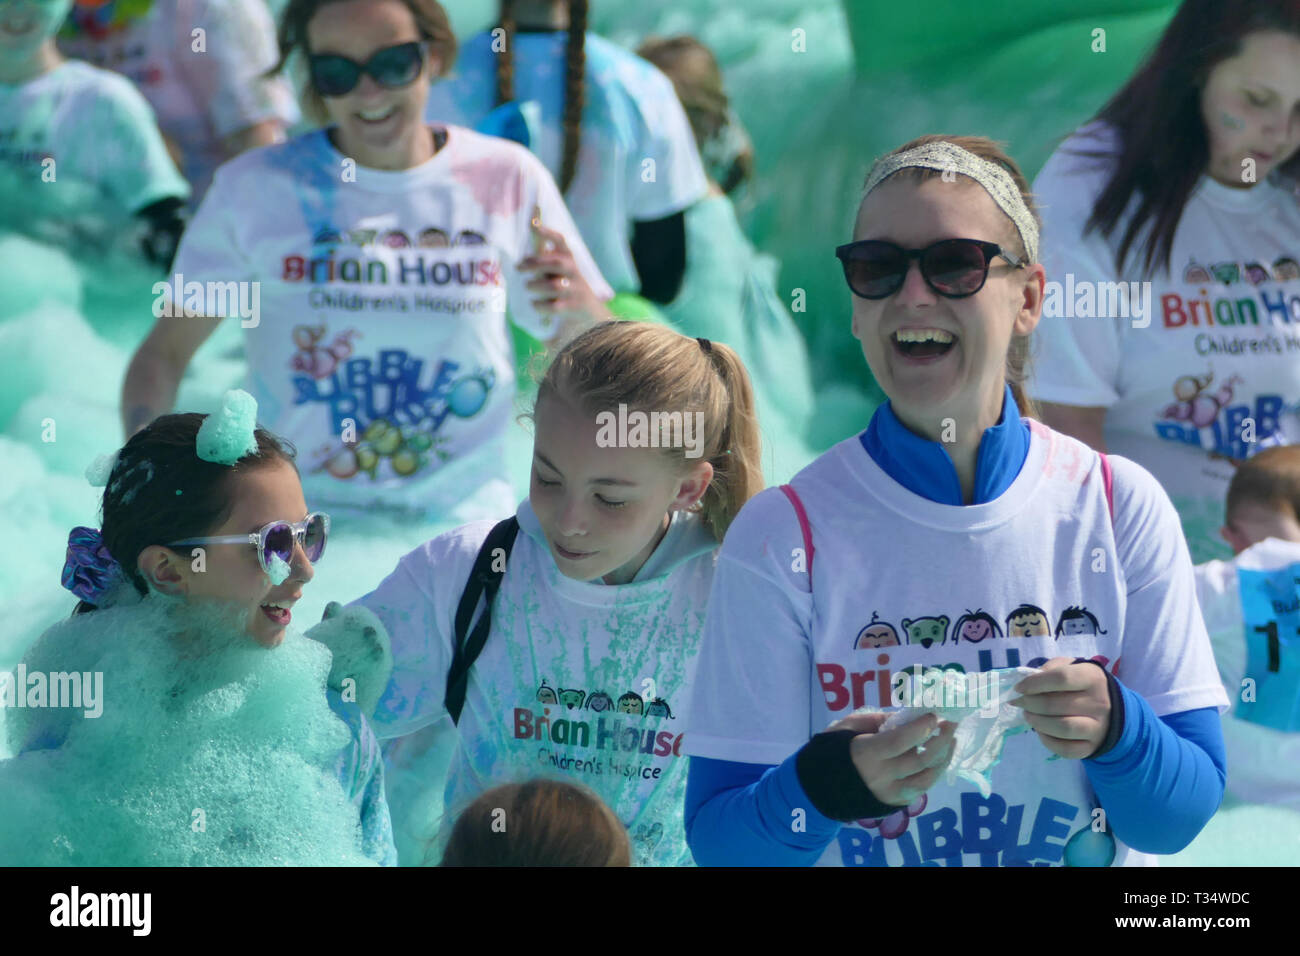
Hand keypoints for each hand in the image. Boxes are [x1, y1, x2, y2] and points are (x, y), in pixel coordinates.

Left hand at [517, 209, 609, 328]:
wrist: (590, 313)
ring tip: (528, 286)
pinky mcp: (572, 307)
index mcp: (569, 259)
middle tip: (518, 267)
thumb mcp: (558, 270)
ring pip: (554, 285)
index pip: (561, 242)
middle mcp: (574, 272)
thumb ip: (542, 258)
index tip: (533, 224)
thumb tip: (526, 232)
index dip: (547, 233)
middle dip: (535, 264)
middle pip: (556, 263)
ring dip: (536, 285)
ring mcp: (575, 290)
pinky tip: (535, 304)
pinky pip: (553, 306)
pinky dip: (540, 305)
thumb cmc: (566, 286)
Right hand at [827, 711, 957, 806]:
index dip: (920, 727)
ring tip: (951, 740)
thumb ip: (879, 720)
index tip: (934, 714)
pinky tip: (940, 758)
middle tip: (951, 723)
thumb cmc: (834, 750)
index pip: (900, 741)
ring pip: (927, 779)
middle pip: (919, 760)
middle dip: (940, 740)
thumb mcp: (849, 726)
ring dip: (944, 758)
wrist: (821, 787)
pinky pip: (921, 788)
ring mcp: (890, 794)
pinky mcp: (896, 803)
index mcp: (866, 754)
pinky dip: (934, 772)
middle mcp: (881, 777)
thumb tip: (909, 716)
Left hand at [1011, 657, 1110, 758]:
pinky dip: (1047, 741)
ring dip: (1037, 722)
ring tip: (1028, 715)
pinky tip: (1041, 731)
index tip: (1018, 688)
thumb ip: (1051, 668)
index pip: (1061, 678)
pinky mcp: (1092, 747)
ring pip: (1062, 728)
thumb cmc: (1082, 684)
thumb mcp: (1071, 666)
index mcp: (1093, 678)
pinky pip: (1066, 749)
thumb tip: (1029, 680)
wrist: (1112, 709)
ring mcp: (1098, 728)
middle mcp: (1099, 704)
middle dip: (1029, 703)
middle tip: (1020, 702)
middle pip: (1055, 705)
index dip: (1034, 683)